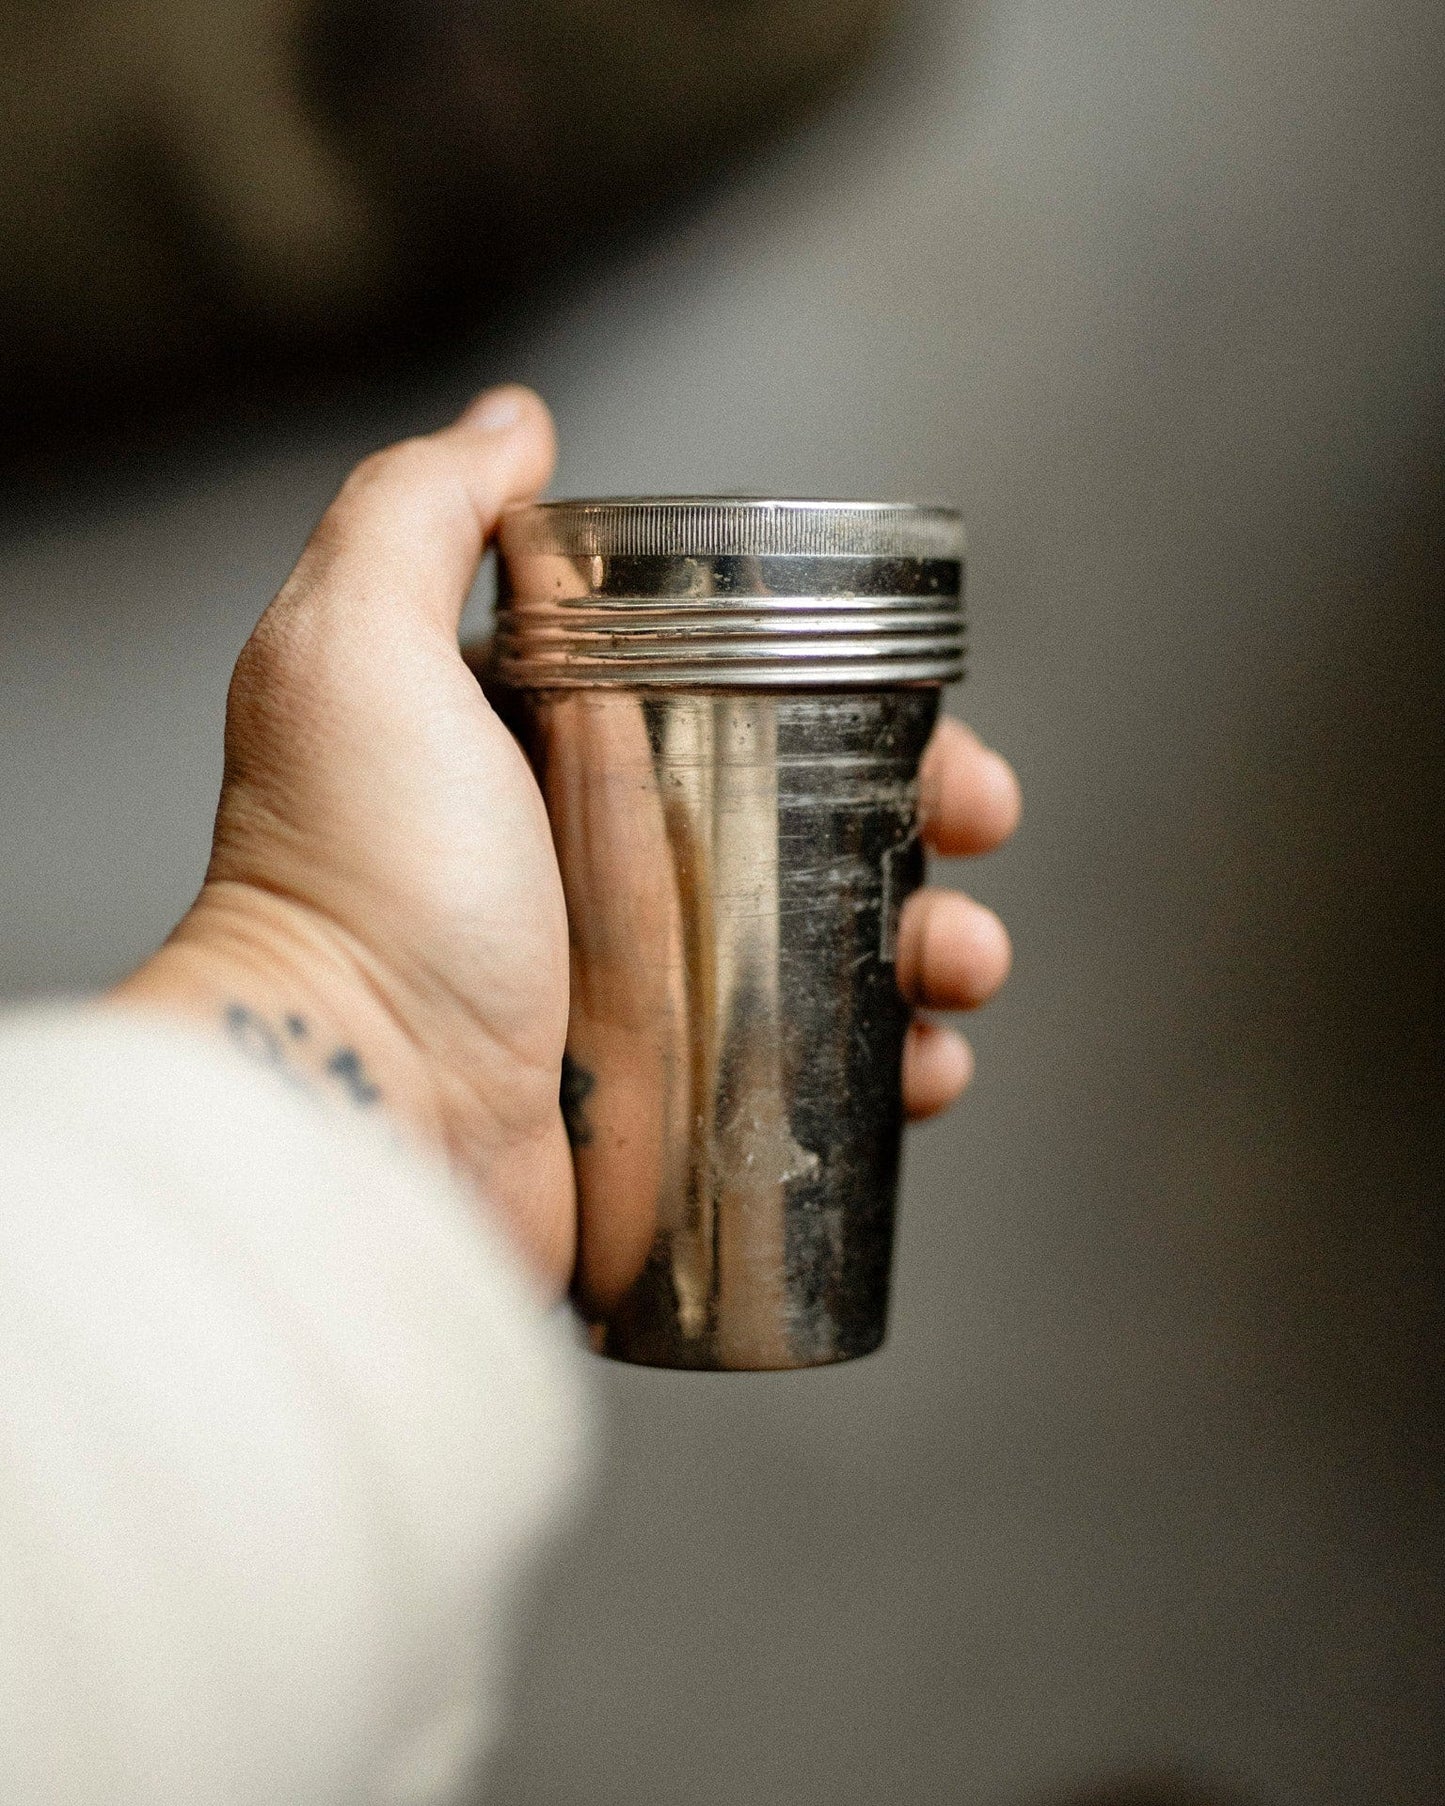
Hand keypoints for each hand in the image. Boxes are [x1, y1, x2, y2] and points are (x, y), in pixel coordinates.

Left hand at [115, 388, 1019, 1290]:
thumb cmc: (353, 881)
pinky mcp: (673, 1104)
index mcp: (552, 759)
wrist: (349, 1109)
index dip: (852, 698)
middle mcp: (602, 870)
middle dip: (925, 821)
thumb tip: (518, 423)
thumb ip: (416, 514)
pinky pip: (817, 1074)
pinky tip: (929, 1067)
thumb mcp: (355, 652)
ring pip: (837, 950)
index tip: (929, 717)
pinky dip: (897, 1065)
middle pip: (813, 823)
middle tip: (974, 831)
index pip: (743, 701)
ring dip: (935, 947)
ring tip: (964, 967)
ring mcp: (645, 993)